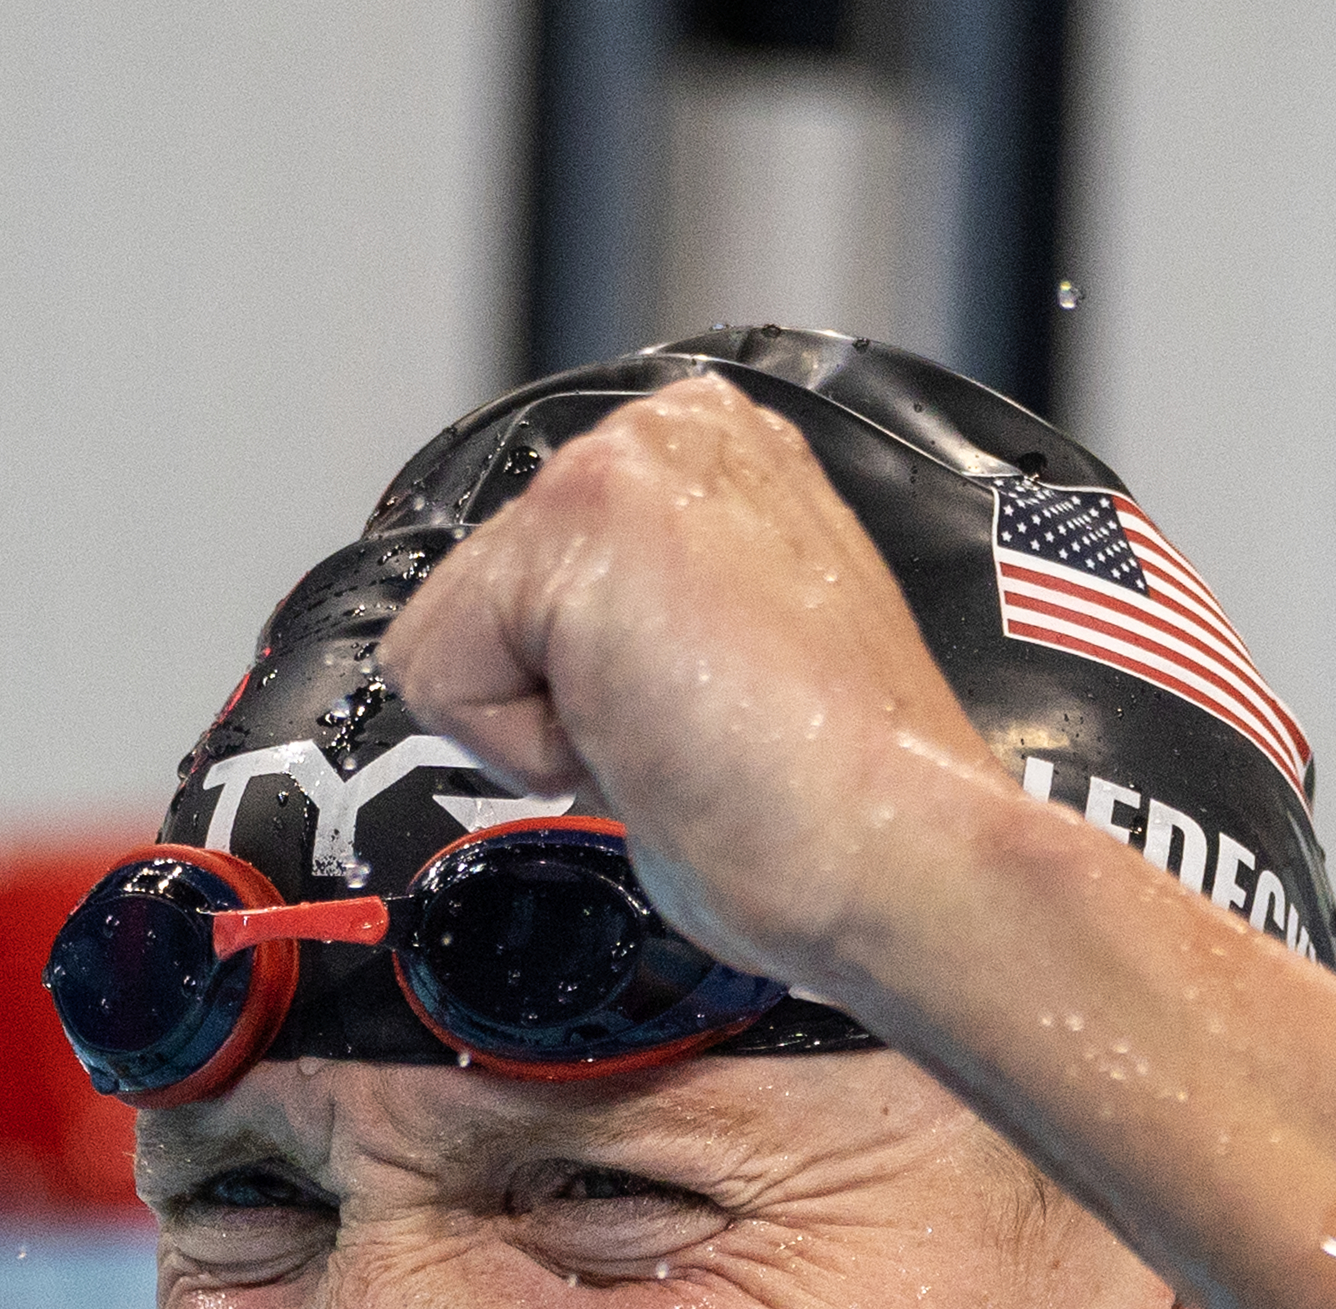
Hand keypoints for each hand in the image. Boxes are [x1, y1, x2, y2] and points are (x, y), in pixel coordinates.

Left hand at [382, 375, 1002, 992]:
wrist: (897, 848)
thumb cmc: (844, 803)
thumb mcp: (734, 661)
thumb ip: (647, 620)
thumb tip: (569, 668)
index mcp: (723, 460)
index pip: (532, 573)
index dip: (585, 682)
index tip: (696, 714)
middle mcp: (679, 433)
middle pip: (482, 597)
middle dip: (559, 694)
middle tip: (691, 732)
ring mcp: (628, 462)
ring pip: (454, 631)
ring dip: (546, 722)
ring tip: (676, 733)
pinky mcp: (574, 524)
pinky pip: (438, 674)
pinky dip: (522, 747)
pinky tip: (649, 739)